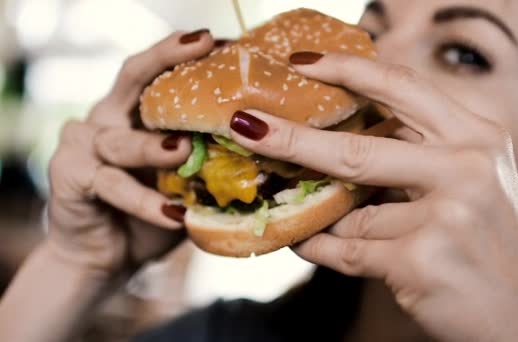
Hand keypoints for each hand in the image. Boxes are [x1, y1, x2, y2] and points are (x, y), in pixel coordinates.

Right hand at [46, 30, 213, 277]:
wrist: (106, 255)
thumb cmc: (152, 212)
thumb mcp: (185, 182)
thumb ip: (210, 162)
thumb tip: (265, 150)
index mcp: (134, 113)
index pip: (159, 72)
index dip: (185, 52)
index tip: (222, 39)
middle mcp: (107, 119)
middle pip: (134, 77)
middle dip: (167, 58)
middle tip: (203, 46)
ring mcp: (84, 145)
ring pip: (122, 141)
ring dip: (155, 147)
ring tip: (185, 151)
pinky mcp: (70, 176)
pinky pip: (111, 184)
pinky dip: (144, 200)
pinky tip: (174, 213)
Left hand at [228, 53, 517, 340]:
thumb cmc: (493, 249)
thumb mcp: (472, 184)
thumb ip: (417, 158)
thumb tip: (339, 147)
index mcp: (476, 137)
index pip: (402, 85)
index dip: (346, 68)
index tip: (302, 63)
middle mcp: (466, 166)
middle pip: (357, 145)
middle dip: (292, 137)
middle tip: (247, 125)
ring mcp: (445, 213)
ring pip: (350, 211)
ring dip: (322, 216)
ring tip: (304, 212)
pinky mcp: (421, 260)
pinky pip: (347, 250)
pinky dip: (321, 248)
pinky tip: (308, 241)